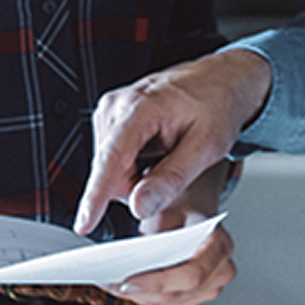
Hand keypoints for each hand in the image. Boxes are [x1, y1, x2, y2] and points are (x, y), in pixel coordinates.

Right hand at [74, 49, 271, 235]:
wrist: (220, 81)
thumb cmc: (216, 106)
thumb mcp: (206, 146)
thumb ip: (172, 178)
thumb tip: (139, 205)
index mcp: (140, 107)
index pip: (111, 158)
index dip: (96, 195)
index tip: (85, 223)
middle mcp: (117, 106)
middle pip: (109, 170)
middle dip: (135, 186)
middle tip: (171, 169)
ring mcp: (111, 110)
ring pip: (110, 168)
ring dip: (135, 176)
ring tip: (165, 155)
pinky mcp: (111, 118)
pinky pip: (113, 159)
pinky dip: (133, 166)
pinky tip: (155, 151)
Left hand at [100, 162, 235, 304]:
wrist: (194, 203)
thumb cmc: (182, 201)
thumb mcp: (168, 199)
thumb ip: (154, 211)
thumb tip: (134, 225)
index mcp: (219, 244)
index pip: (191, 275)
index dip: (157, 283)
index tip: (127, 281)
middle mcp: (220, 270)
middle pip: (178, 296)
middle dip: (141, 292)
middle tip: (109, 282)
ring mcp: (210, 286)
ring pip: (171, 304)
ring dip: (140, 296)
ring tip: (110, 281)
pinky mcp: (196, 294)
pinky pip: (169, 303)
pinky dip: (145, 295)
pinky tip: (124, 283)